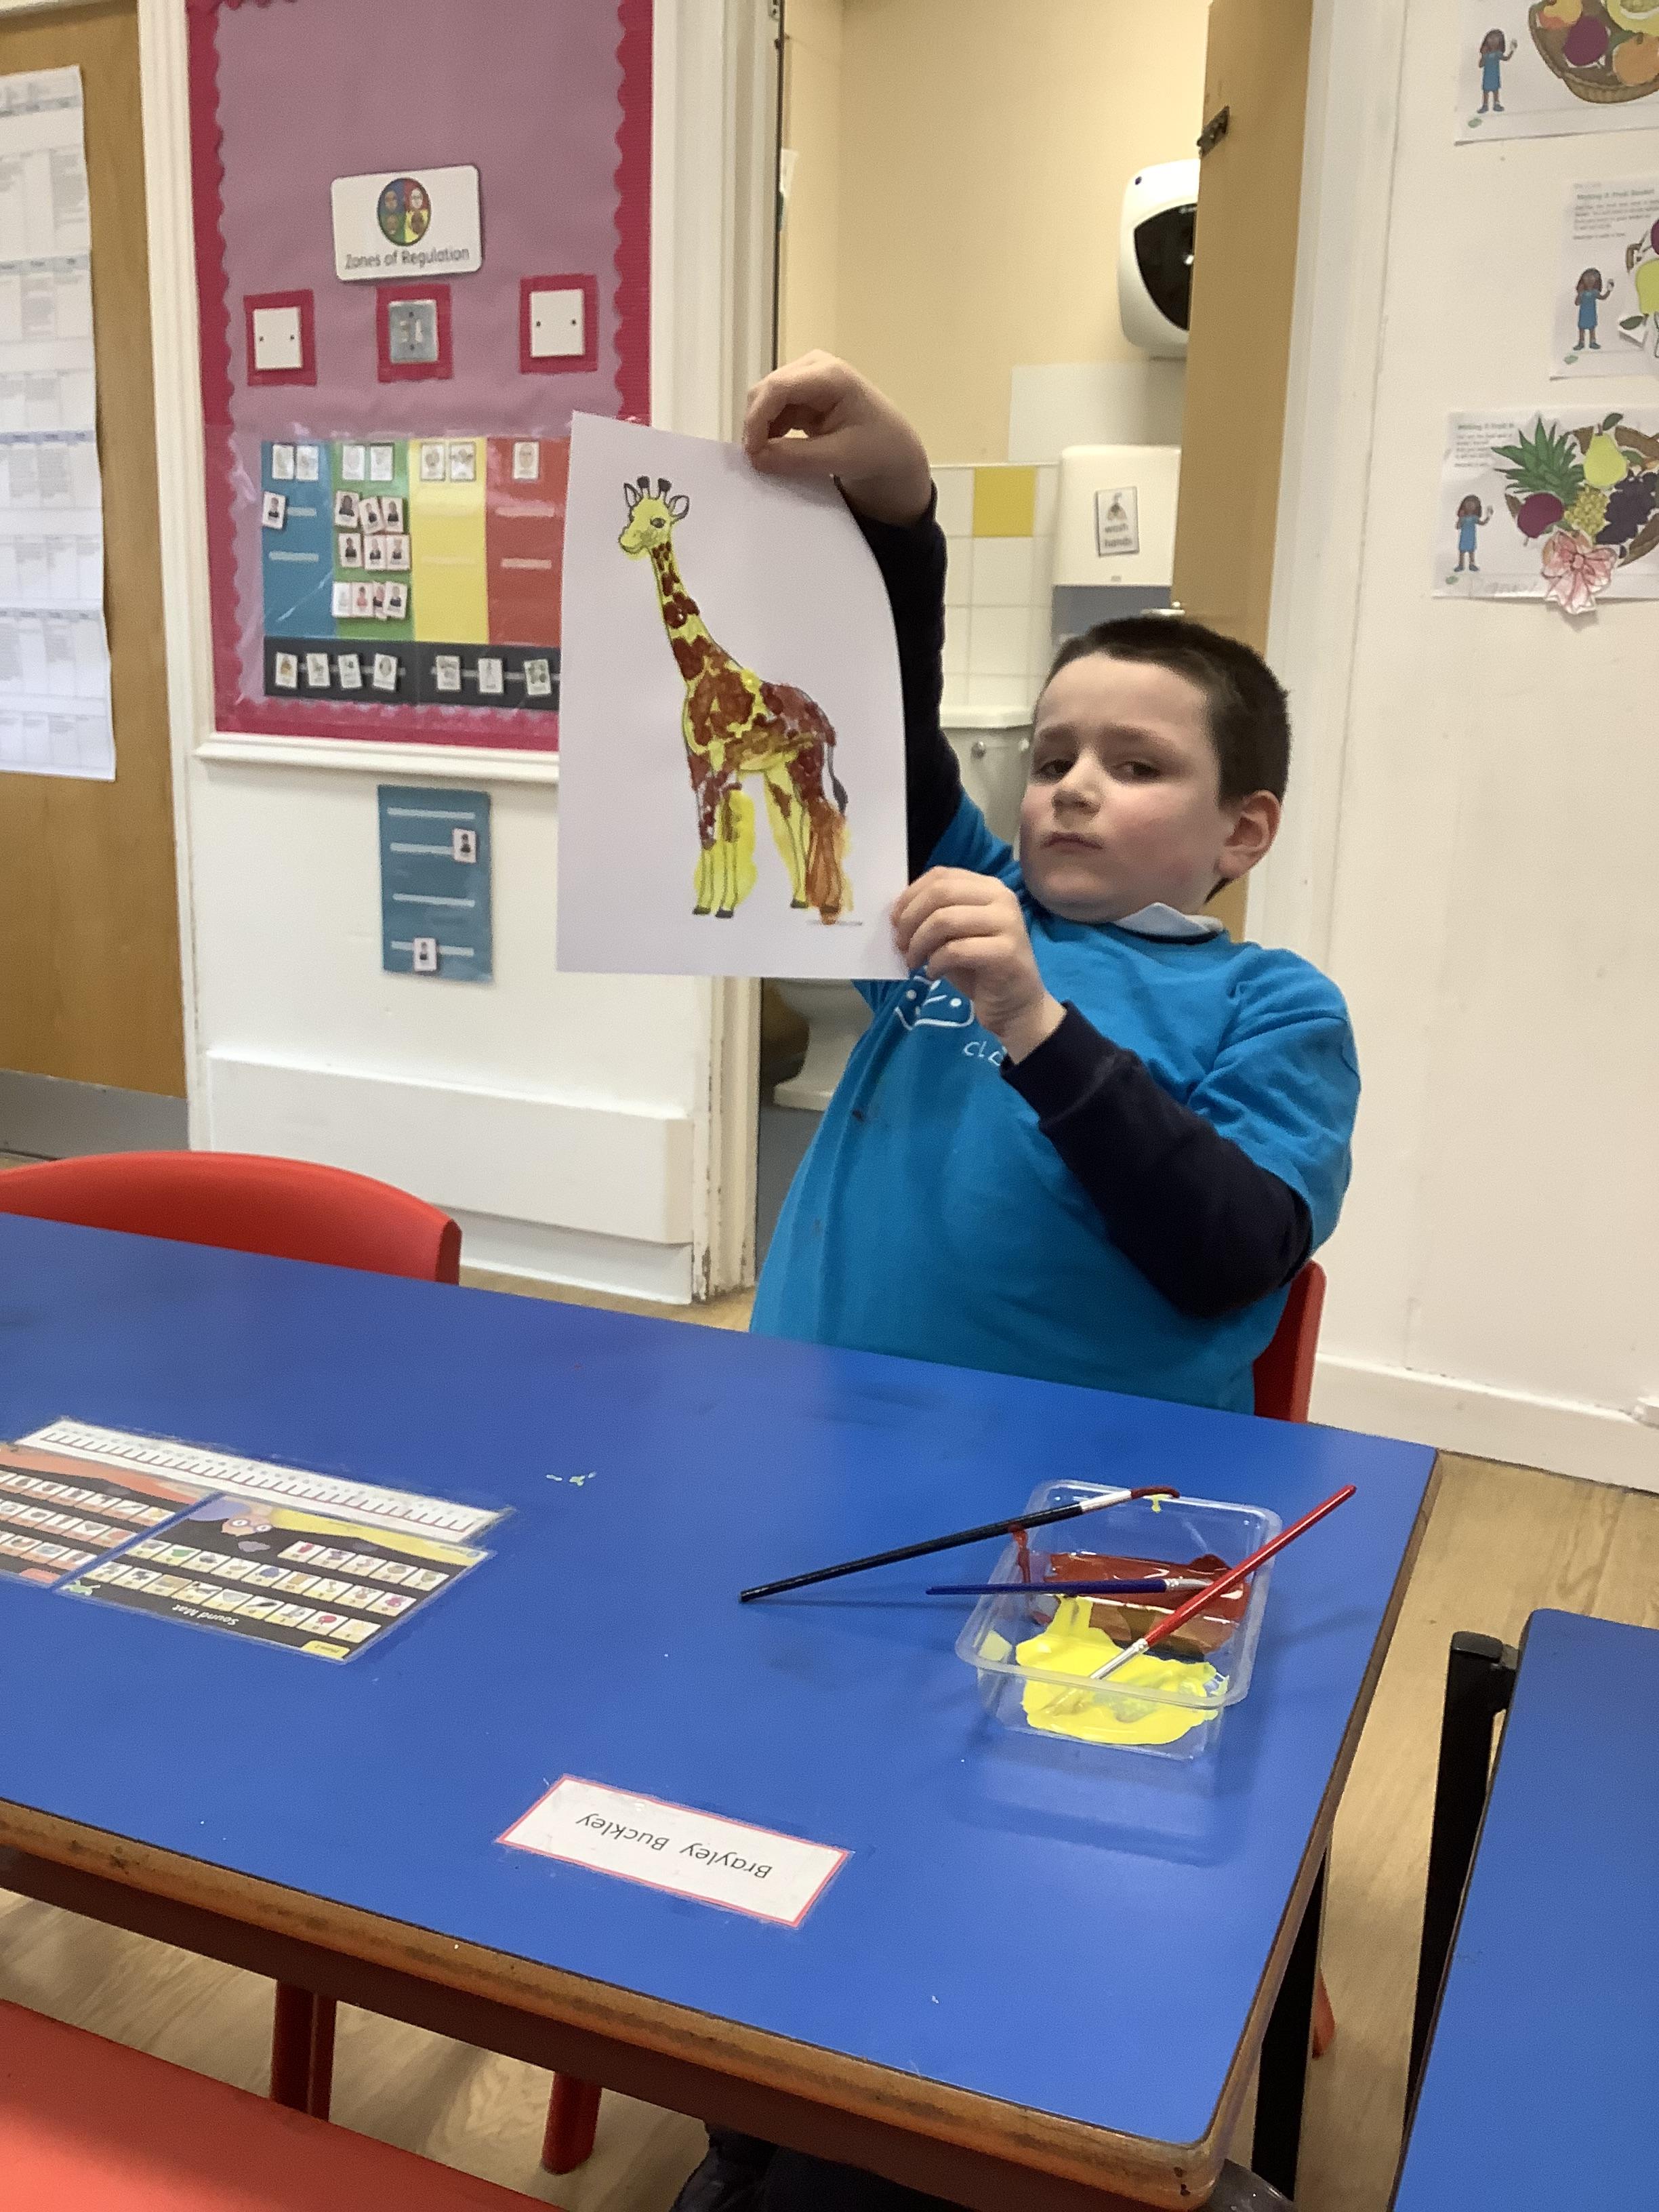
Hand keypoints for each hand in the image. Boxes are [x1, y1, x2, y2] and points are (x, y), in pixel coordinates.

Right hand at [742, 353, 931, 525]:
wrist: (895, 449)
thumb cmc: (877, 449)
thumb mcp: (839, 457)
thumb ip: (795, 457)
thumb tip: (756, 458)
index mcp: (830, 375)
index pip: (778, 387)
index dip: (757, 418)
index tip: (752, 452)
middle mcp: (815, 366)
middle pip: (767, 389)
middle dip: (756, 424)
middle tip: (756, 460)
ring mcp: (808, 377)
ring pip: (766, 399)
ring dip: (761, 429)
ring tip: (766, 459)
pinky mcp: (803, 393)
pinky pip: (775, 408)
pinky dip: (769, 430)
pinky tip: (775, 451)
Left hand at [892, 870, 1064, 1062]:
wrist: (1015, 1004)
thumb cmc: (979, 968)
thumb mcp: (953, 936)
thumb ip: (933, 917)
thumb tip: (897, 914)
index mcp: (988, 887)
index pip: (941, 875)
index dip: (910, 895)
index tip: (895, 921)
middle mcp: (1001, 898)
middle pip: (940, 893)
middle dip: (910, 919)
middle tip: (900, 944)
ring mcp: (1007, 923)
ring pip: (945, 920)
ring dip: (919, 943)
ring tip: (914, 962)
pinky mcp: (1006, 952)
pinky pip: (956, 950)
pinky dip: (935, 963)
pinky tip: (933, 974)